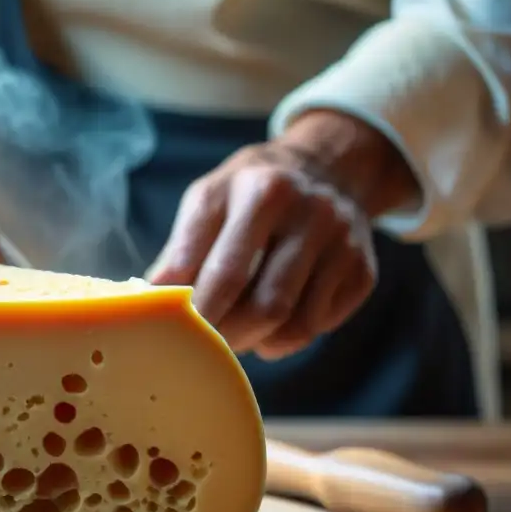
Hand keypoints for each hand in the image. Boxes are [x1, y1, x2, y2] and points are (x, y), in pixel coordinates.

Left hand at [146, 109, 418, 360]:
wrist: (327, 167)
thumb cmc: (249, 190)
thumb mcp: (209, 199)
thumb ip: (180, 250)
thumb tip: (148, 303)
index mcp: (261, 191)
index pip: (223, 274)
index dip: (196, 315)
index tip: (173, 334)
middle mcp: (309, 213)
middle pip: (263, 305)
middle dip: (226, 336)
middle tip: (202, 345)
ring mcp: (343, 244)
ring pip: (292, 323)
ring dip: (253, 341)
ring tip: (231, 335)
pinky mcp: (362, 271)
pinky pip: (317, 327)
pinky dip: (284, 339)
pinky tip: (267, 328)